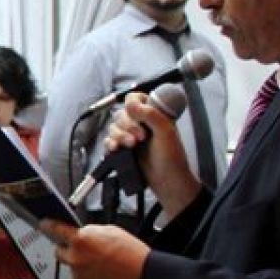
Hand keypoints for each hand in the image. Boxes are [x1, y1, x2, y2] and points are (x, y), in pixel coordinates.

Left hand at [40, 220, 148, 278]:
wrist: (142, 276)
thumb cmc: (131, 253)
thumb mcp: (110, 230)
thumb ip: (90, 232)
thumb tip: (82, 233)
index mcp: (80, 240)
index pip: (55, 229)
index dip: (48, 225)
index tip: (44, 224)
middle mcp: (75, 258)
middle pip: (59, 251)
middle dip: (68, 249)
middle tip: (85, 249)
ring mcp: (77, 275)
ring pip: (72, 266)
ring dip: (81, 264)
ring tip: (102, 264)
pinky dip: (87, 277)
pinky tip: (103, 274)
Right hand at [104, 92, 202, 212]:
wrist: (166, 180)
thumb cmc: (171, 156)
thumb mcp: (166, 131)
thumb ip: (150, 114)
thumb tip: (131, 103)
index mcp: (153, 113)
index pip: (136, 98)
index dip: (133, 104)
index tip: (136, 114)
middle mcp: (140, 122)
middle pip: (122, 113)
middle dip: (128, 125)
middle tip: (141, 137)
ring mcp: (130, 135)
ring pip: (113, 127)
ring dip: (120, 136)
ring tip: (132, 146)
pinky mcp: (122, 149)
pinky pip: (108, 141)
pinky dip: (110, 143)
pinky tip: (116, 149)